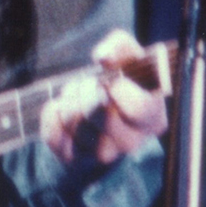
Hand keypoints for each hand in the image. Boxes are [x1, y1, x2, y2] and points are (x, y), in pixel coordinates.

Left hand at [41, 30, 170, 165]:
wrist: (100, 114)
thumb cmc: (120, 82)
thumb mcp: (127, 57)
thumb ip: (119, 46)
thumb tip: (103, 57)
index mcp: (152, 118)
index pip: (136, 107)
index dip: (116, 87)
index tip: (108, 79)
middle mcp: (131, 142)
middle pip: (98, 112)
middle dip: (86, 89)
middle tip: (89, 84)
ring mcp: (103, 155)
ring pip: (73, 120)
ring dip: (69, 99)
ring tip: (78, 96)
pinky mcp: (76, 160)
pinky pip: (53, 132)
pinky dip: (53, 113)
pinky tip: (64, 110)